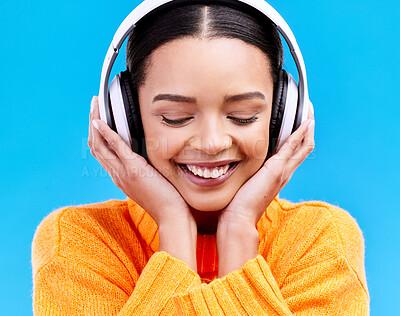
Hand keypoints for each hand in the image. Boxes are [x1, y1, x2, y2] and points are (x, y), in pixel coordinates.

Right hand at [88, 96, 196, 269]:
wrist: (172, 215)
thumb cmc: (167, 200)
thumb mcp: (151, 182)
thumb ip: (144, 169)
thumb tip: (148, 155)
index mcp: (120, 177)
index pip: (102, 153)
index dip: (97, 134)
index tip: (98, 118)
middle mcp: (117, 174)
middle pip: (96, 146)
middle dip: (92, 123)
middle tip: (93, 105)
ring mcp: (123, 173)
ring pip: (100, 145)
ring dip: (95, 122)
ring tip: (95, 104)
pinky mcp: (134, 170)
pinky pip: (115, 148)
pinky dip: (106, 133)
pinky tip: (101, 121)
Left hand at [217, 102, 314, 275]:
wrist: (238, 218)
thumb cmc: (237, 203)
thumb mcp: (246, 182)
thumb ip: (249, 172)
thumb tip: (237, 161)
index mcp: (278, 175)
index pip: (294, 153)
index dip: (299, 136)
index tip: (300, 120)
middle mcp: (285, 173)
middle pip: (304, 148)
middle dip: (308, 128)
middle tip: (310, 110)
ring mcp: (283, 172)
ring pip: (303, 147)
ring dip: (307, 127)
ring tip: (310, 111)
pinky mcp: (276, 170)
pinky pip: (292, 148)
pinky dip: (300, 134)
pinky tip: (305, 122)